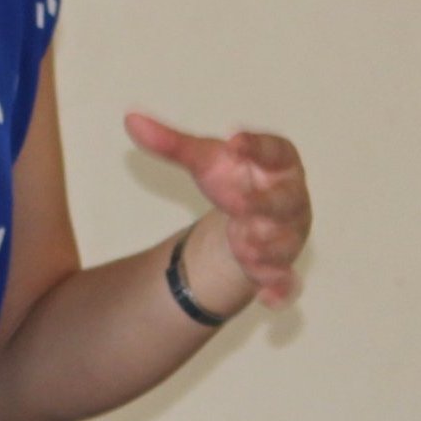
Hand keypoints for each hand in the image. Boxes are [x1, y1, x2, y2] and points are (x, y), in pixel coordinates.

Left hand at [126, 113, 312, 307]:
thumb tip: (130, 119)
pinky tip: (268, 300)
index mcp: (278, 163)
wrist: (250, 219)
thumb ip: (172, 144)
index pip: (275, 150)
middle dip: (263, 205)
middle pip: (285, 201)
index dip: (258, 146)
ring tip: (244, 247)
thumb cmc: (235, 179)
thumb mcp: (204, 161)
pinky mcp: (281, 266)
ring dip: (265, 247)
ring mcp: (289, 234)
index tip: (234, 140)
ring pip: (285, 243)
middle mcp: (290, 198)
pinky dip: (280, 290)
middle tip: (239, 205)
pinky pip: (287, 280)